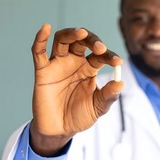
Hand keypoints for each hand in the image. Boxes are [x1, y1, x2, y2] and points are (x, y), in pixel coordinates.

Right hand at [29, 24, 122, 155]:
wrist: (59, 131)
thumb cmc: (80, 116)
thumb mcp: (98, 108)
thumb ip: (108, 96)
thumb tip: (121, 83)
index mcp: (89, 68)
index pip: (100, 56)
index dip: (109, 56)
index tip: (117, 62)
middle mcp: (74, 62)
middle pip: (81, 41)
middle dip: (92, 41)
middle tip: (100, 48)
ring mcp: (58, 65)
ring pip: (62, 40)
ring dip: (72, 34)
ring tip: (81, 33)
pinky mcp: (42, 71)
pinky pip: (39, 52)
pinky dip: (40, 38)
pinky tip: (46, 28)